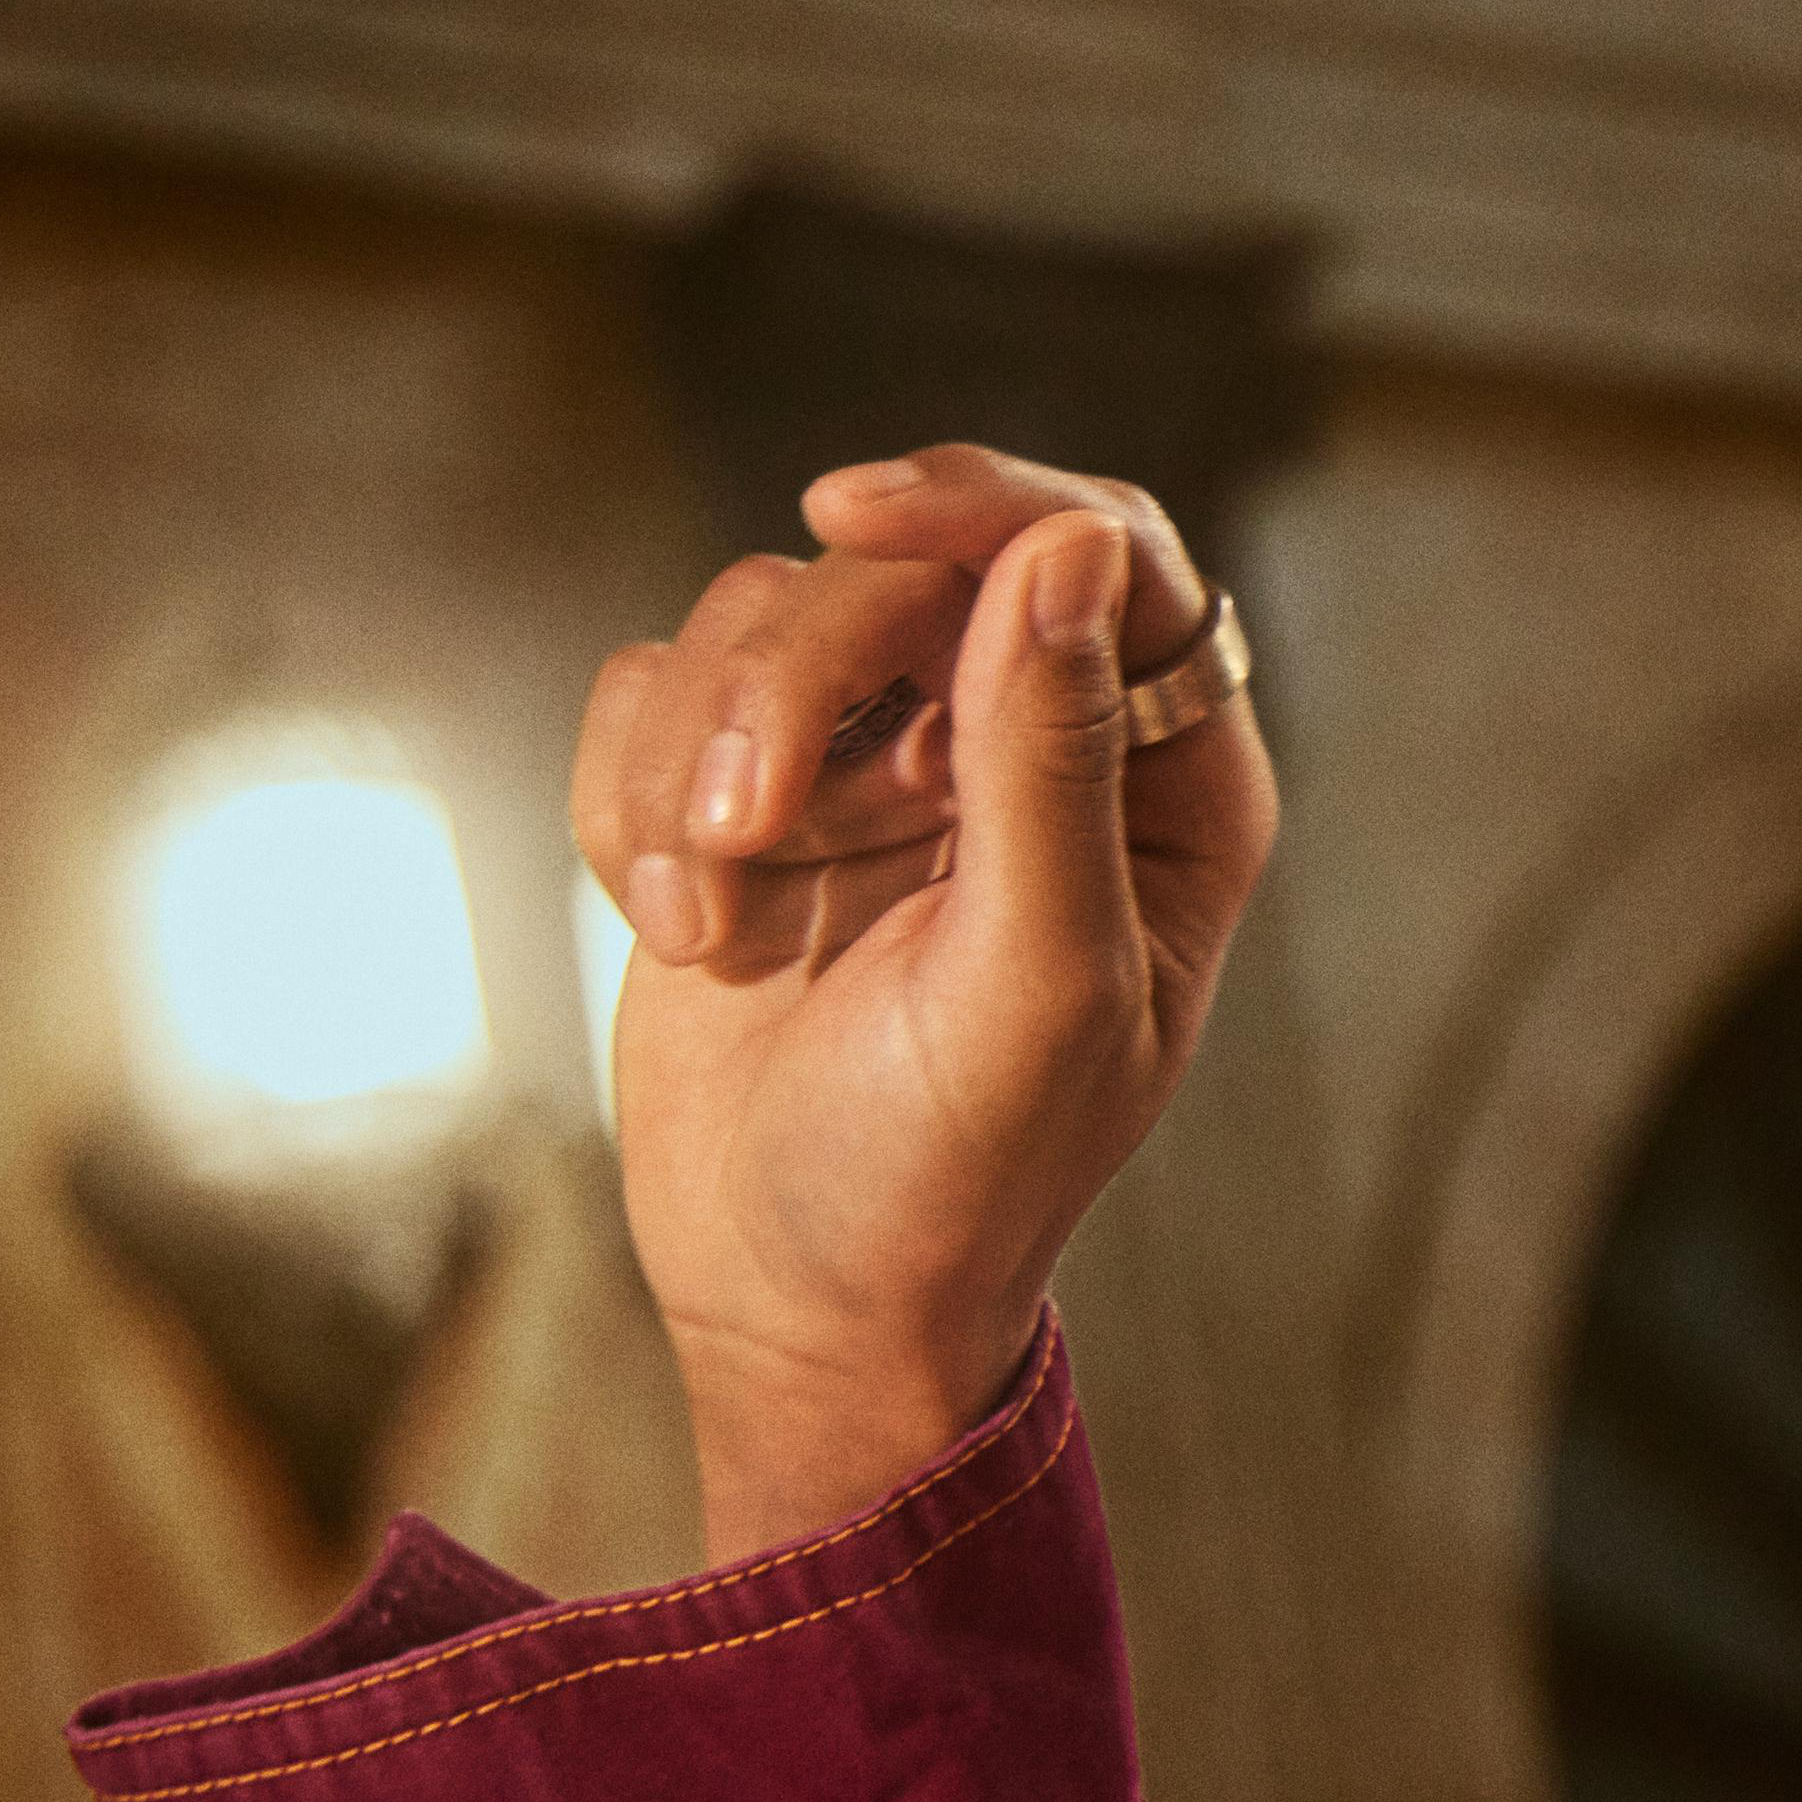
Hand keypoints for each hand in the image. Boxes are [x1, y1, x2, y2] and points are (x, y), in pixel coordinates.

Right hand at [569, 448, 1273, 1559]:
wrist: (800, 1296)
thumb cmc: (958, 1168)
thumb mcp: (1032, 976)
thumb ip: (1054, 761)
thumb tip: (1071, 550)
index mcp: (1168, 780)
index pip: (1106, 555)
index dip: (988, 505)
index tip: (852, 515)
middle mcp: (1030, 742)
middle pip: (902, 571)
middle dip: (797, 687)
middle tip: (747, 832)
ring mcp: (882, 761)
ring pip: (760, 616)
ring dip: (702, 760)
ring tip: (712, 918)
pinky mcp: (745, 794)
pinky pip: (655, 694)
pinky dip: (633, 797)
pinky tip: (678, 925)